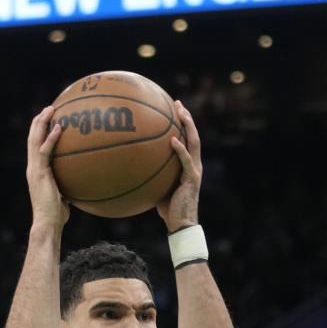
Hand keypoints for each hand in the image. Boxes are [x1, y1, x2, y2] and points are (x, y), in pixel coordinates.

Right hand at [26, 106, 68, 227]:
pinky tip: (59, 128)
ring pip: (34, 140)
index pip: (35, 146)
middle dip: (39, 121)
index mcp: (36, 171)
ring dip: (42, 123)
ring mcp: (34, 169)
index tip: (49, 119)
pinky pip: (45, 151)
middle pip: (32, 138)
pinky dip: (51, 138)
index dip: (39, 131)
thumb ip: (69, 185)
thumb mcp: (64, 196)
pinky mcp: (40, 173)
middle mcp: (32, 167)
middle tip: (49, 108)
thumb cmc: (57, 215)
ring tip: (50, 109)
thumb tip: (83, 181)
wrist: (47, 223)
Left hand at [156, 101, 201, 232]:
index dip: (182, 124)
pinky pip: (186, 161)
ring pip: (194, 143)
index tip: (174, 109)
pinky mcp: (192, 179)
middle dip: (187, 118)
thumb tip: (131, 165)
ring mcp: (195, 171)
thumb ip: (151, 173)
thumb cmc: (167, 208)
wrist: (180, 224)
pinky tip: (172, 140)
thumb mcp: (157, 186)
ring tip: (180, 112)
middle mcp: (195, 165)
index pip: (187, 140)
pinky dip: (180, 150)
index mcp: (188, 165)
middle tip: (178, 103)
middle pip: (193, 135)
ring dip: (188, 126)